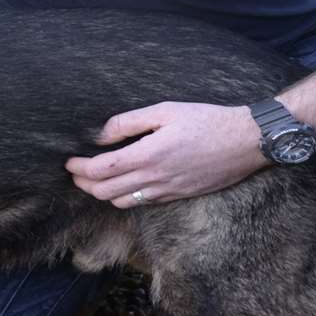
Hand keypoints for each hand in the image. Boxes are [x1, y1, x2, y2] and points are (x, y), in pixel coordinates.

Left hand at [64, 102, 267, 208]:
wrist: (246, 142)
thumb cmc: (207, 120)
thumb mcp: (165, 111)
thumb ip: (128, 122)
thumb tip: (101, 134)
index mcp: (148, 155)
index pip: (101, 171)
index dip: (79, 168)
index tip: (69, 161)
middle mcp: (154, 179)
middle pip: (105, 192)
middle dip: (84, 183)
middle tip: (76, 171)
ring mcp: (166, 191)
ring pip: (121, 202)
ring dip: (102, 193)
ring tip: (95, 178)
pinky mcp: (177, 196)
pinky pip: (141, 204)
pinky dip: (123, 197)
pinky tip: (122, 184)